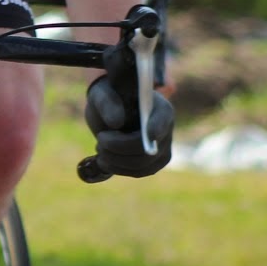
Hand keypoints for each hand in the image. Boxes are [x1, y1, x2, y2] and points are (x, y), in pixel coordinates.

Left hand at [84, 40, 174, 177]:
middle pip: (149, 149)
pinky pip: (139, 172)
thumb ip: (107, 102)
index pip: (163, 121)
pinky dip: (118, 169)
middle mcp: (166, 129)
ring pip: (143, 165)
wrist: (109, 111)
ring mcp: (162, 148)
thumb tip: (117, 122)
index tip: (148, 135)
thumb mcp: (102, 93)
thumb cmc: (108, 97)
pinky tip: (104, 160)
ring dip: (116, 161)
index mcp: (160, 107)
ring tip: (100, 148)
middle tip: (100, 140)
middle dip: (120, 148)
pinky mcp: (153, 163)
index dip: (156, 130)